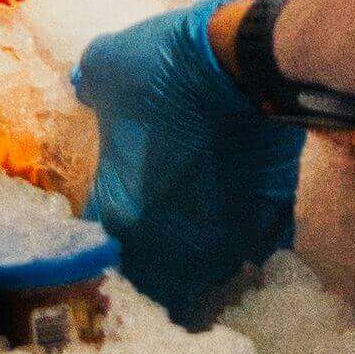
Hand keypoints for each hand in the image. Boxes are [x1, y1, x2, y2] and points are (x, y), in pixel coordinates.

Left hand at [76, 0, 301, 322]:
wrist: (248, 61)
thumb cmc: (166, 69)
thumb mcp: (105, 67)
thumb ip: (87, 89)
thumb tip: (82, 90)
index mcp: (120, 220)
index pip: (97, 260)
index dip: (100, 248)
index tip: (109, 231)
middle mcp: (173, 250)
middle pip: (155, 291)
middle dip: (152, 277)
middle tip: (153, 251)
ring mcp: (227, 245)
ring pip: (209, 286)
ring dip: (201, 272)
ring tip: (200, 246)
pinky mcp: (272, 230)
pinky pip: (255, 258)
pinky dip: (246, 248)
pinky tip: (243, 227)